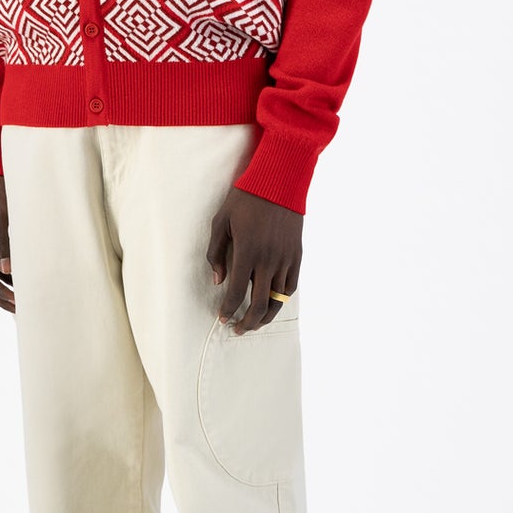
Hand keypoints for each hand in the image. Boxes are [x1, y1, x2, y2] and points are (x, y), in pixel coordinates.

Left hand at [206, 186, 301, 333]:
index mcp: (247, 252)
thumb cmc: (244, 199)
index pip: (236, 293)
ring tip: (255, 323)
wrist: (279, 182)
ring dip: (266, 316)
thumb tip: (218, 281)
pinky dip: (281, 299)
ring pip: (278, 300)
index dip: (228, 310)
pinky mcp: (297, 255)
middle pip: (260, 305)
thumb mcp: (220, 222)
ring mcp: (285, 259)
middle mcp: (268, 260)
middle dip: (247, 323)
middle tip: (238, 329)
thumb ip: (216, 254)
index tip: (222, 318)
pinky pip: (291, 286)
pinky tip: (272, 303)